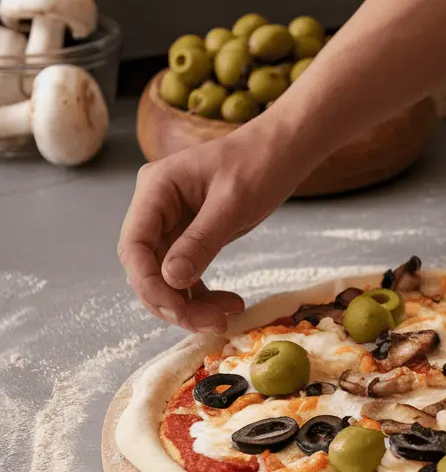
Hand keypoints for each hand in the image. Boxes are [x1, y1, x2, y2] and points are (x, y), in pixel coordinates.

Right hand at [118, 120, 307, 331]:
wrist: (285, 148)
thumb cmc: (262, 163)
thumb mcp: (234, 203)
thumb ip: (201, 241)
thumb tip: (170, 280)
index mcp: (156, 189)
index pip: (134, 247)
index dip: (150, 285)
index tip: (180, 311)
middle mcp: (155, 206)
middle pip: (146, 267)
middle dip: (174, 301)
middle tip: (213, 322)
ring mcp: (170, 221)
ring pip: (164, 275)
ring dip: (189, 303)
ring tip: (226, 317)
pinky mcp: (190, 233)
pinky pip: (184, 271)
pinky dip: (201, 293)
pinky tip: (228, 304)